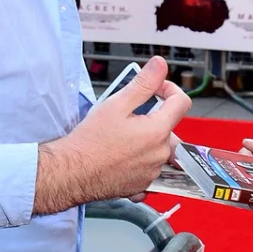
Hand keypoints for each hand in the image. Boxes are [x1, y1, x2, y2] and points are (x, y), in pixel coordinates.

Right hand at [34, 58, 191, 214]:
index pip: (182, 103)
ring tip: (122, 136)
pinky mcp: (141, 185)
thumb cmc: (89, 142)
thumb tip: (159, 66)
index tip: (157, 89)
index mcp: (157, 131)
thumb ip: (143, 83)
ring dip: (148, 139)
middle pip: (170, 127)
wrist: (71, 173)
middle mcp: (159, 154)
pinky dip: (140, 159)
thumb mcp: (116, 104)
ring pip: (160, 148)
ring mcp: (151, 172)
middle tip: (130, 115)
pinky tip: (122, 154)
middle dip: (155, 116)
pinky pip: (149, 167)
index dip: (169, 90)